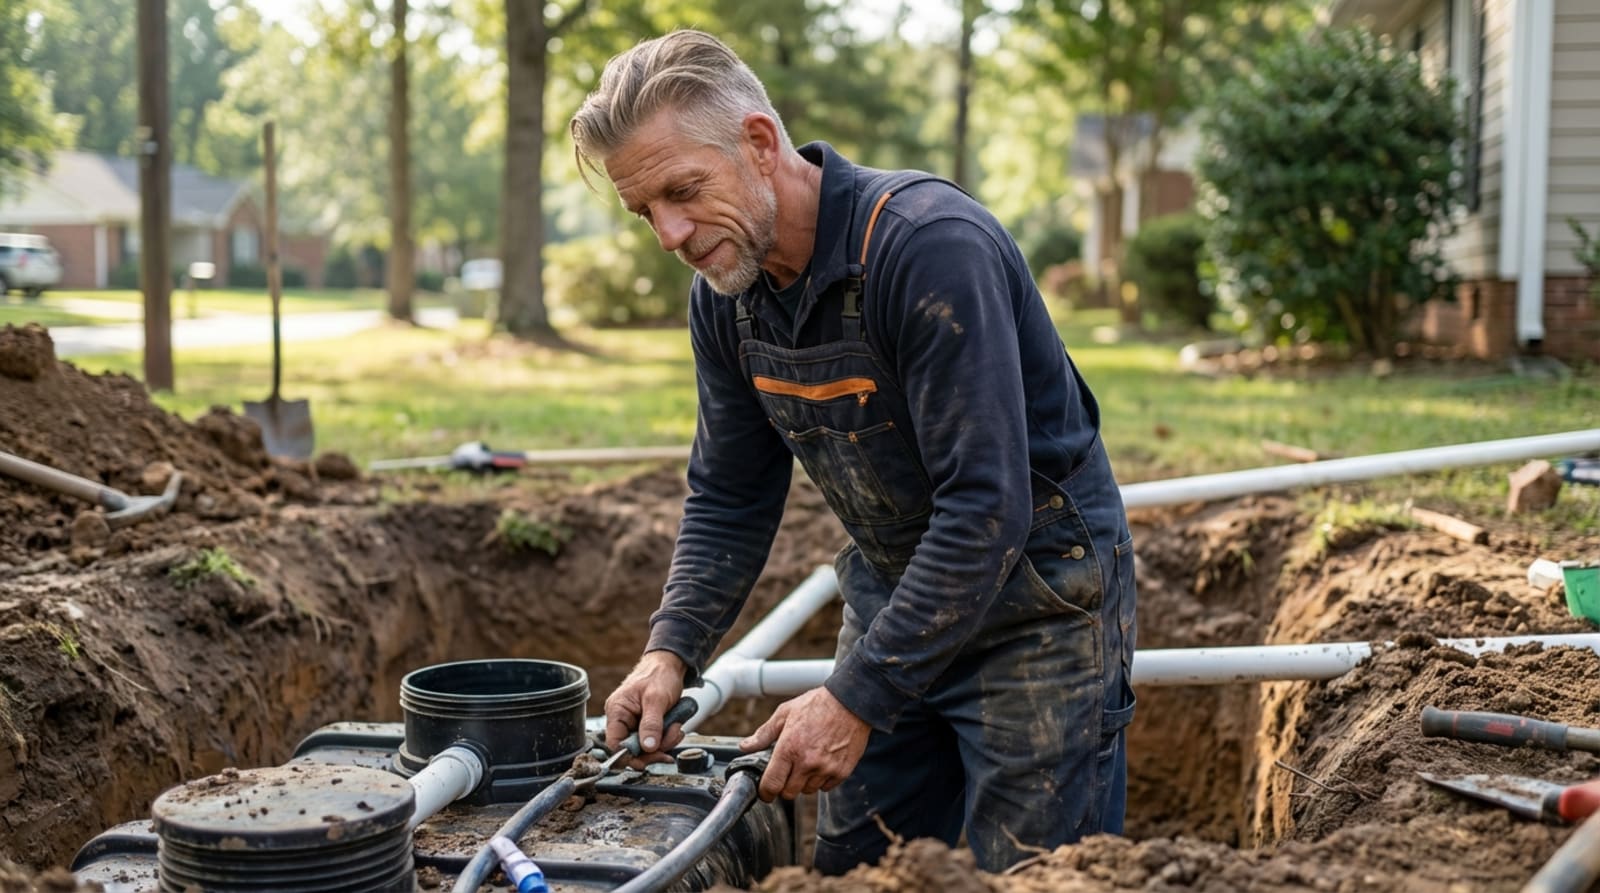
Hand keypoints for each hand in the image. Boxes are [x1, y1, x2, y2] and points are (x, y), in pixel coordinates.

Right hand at [604, 651, 687, 766]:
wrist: (671, 665)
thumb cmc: (659, 675)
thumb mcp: (656, 699)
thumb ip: (651, 724)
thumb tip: (647, 748)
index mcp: (617, 711)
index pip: (615, 744)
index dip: (630, 756)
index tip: (649, 759)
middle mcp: (623, 719)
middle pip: (633, 749)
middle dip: (655, 748)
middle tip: (671, 737)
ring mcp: (635, 723)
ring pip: (647, 747)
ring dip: (665, 741)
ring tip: (675, 726)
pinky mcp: (647, 725)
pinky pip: (656, 740)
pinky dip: (668, 737)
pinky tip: (675, 725)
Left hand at [739, 687, 870, 800]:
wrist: (850, 702)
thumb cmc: (817, 705)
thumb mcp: (785, 713)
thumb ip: (764, 733)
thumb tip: (745, 747)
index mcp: (789, 748)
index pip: (772, 785)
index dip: (765, 792)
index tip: (765, 792)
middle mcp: (807, 763)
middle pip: (789, 793)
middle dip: (784, 786)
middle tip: (788, 772)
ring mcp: (826, 769)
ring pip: (808, 791)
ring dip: (804, 782)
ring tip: (807, 762)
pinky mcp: (842, 771)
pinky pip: (826, 787)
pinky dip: (822, 780)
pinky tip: (822, 763)